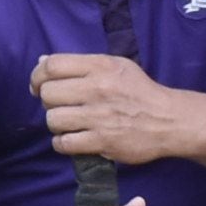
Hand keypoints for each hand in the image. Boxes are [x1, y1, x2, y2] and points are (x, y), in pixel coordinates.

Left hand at [30, 52, 187, 168]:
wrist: (168, 120)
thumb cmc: (139, 91)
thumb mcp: (115, 66)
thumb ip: (79, 64)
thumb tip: (42, 62)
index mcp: (100, 66)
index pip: (52, 66)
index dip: (37, 76)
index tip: (38, 86)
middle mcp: (97, 89)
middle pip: (48, 93)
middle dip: (48, 101)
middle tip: (60, 105)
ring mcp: (99, 117)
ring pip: (53, 119)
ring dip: (56, 123)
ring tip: (68, 123)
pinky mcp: (102, 141)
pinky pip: (64, 143)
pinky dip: (63, 143)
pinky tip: (72, 139)